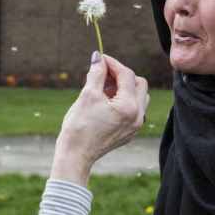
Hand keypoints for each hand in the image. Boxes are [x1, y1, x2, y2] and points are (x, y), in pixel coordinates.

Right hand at [50, 52, 149, 185]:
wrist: (75, 156)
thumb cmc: (79, 128)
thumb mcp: (87, 96)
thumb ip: (96, 74)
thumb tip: (98, 57)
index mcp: (129, 107)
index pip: (127, 75)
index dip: (113, 64)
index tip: (100, 59)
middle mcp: (137, 117)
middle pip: (139, 84)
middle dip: (122, 75)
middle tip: (103, 73)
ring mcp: (134, 126)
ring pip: (139, 97)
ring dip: (124, 88)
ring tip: (104, 89)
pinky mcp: (129, 132)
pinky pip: (134, 110)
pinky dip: (123, 101)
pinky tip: (105, 102)